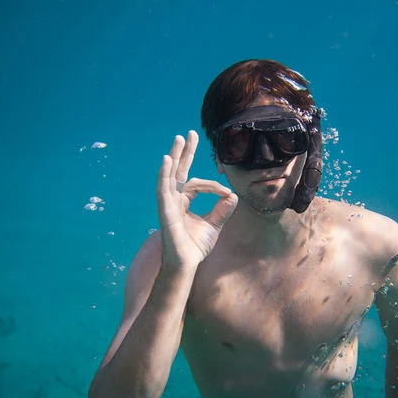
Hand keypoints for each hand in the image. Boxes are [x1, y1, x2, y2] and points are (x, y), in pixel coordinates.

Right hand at [157, 130, 237, 268]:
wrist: (187, 263)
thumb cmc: (195, 246)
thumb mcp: (214, 225)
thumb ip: (222, 210)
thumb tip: (233, 195)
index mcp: (183, 201)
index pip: (197, 184)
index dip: (213, 186)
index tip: (226, 193)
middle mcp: (174, 199)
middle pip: (178, 171)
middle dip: (184, 153)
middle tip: (189, 134)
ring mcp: (167, 204)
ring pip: (170, 175)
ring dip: (175, 157)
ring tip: (179, 139)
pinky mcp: (164, 210)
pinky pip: (163, 189)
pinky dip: (164, 174)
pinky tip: (167, 160)